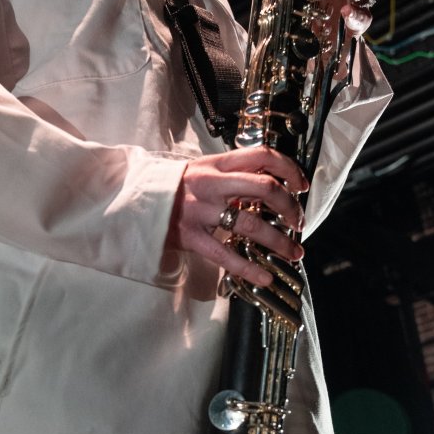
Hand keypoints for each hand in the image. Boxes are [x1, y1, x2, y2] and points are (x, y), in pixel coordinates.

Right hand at [166, 146, 308, 286]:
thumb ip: (230, 175)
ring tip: (293, 252)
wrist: (132, 201)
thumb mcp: (200, 170)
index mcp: (216, 164)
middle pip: (265, 188)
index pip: (262, 155)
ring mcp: (201, 210)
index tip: (301, 185)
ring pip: (252, 224)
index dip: (289, 168)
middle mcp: (211, 183)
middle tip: (299, 222)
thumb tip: (267, 186)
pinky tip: (265, 278)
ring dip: (280, 241)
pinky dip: (249, 269)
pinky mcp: (191, 236)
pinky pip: (225, 254)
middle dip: (290, 207)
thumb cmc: (170, 188)